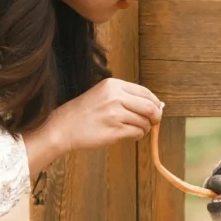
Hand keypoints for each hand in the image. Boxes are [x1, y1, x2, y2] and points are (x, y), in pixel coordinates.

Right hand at [22, 78, 162, 175]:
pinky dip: (137, 135)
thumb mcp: (103, 94)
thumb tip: (153, 105)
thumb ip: (125, 97)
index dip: (155, 102)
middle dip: (155, 116)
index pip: (145, 92)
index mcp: (113, 85)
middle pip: (150, 107)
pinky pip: (137, 132)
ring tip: (136, 130)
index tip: (157, 110)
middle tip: (154, 122)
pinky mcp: (115, 130)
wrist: (63, 127)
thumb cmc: (83, 113)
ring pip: (144, 121)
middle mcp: (115, 97)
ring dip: (145, 128)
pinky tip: (130, 135)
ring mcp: (115, 114)